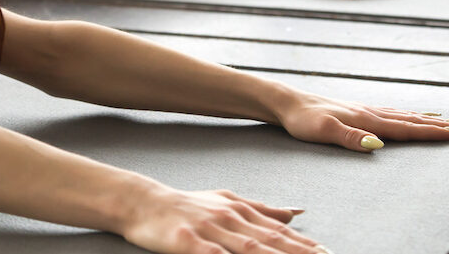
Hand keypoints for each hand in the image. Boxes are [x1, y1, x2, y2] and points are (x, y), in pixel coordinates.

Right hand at [123, 187, 328, 253]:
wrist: (143, 202)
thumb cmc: (186, 204)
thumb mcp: (227, 200)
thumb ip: (262, 208)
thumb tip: (297, 212)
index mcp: (241, 211)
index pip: (279, 232)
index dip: (305, 246)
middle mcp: (230, 219)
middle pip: (272, 242)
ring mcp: (210, 230)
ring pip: (249, 249)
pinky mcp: (188, 242)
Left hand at [276, 92, 448, 152]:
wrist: (288, 103)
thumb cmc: (303, 120)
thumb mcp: (323, 132)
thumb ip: (351, 138)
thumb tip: (378, 146)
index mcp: (367, 120)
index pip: (405, 129)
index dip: (432, 133)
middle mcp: (370, 113)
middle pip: (412, 120)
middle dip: (440, 125)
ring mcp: (365, 110)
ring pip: (404, 115)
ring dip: (428, 119)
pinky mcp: (358, 111)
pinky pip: (391, 114)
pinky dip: (408, 116)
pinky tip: (410, 117)